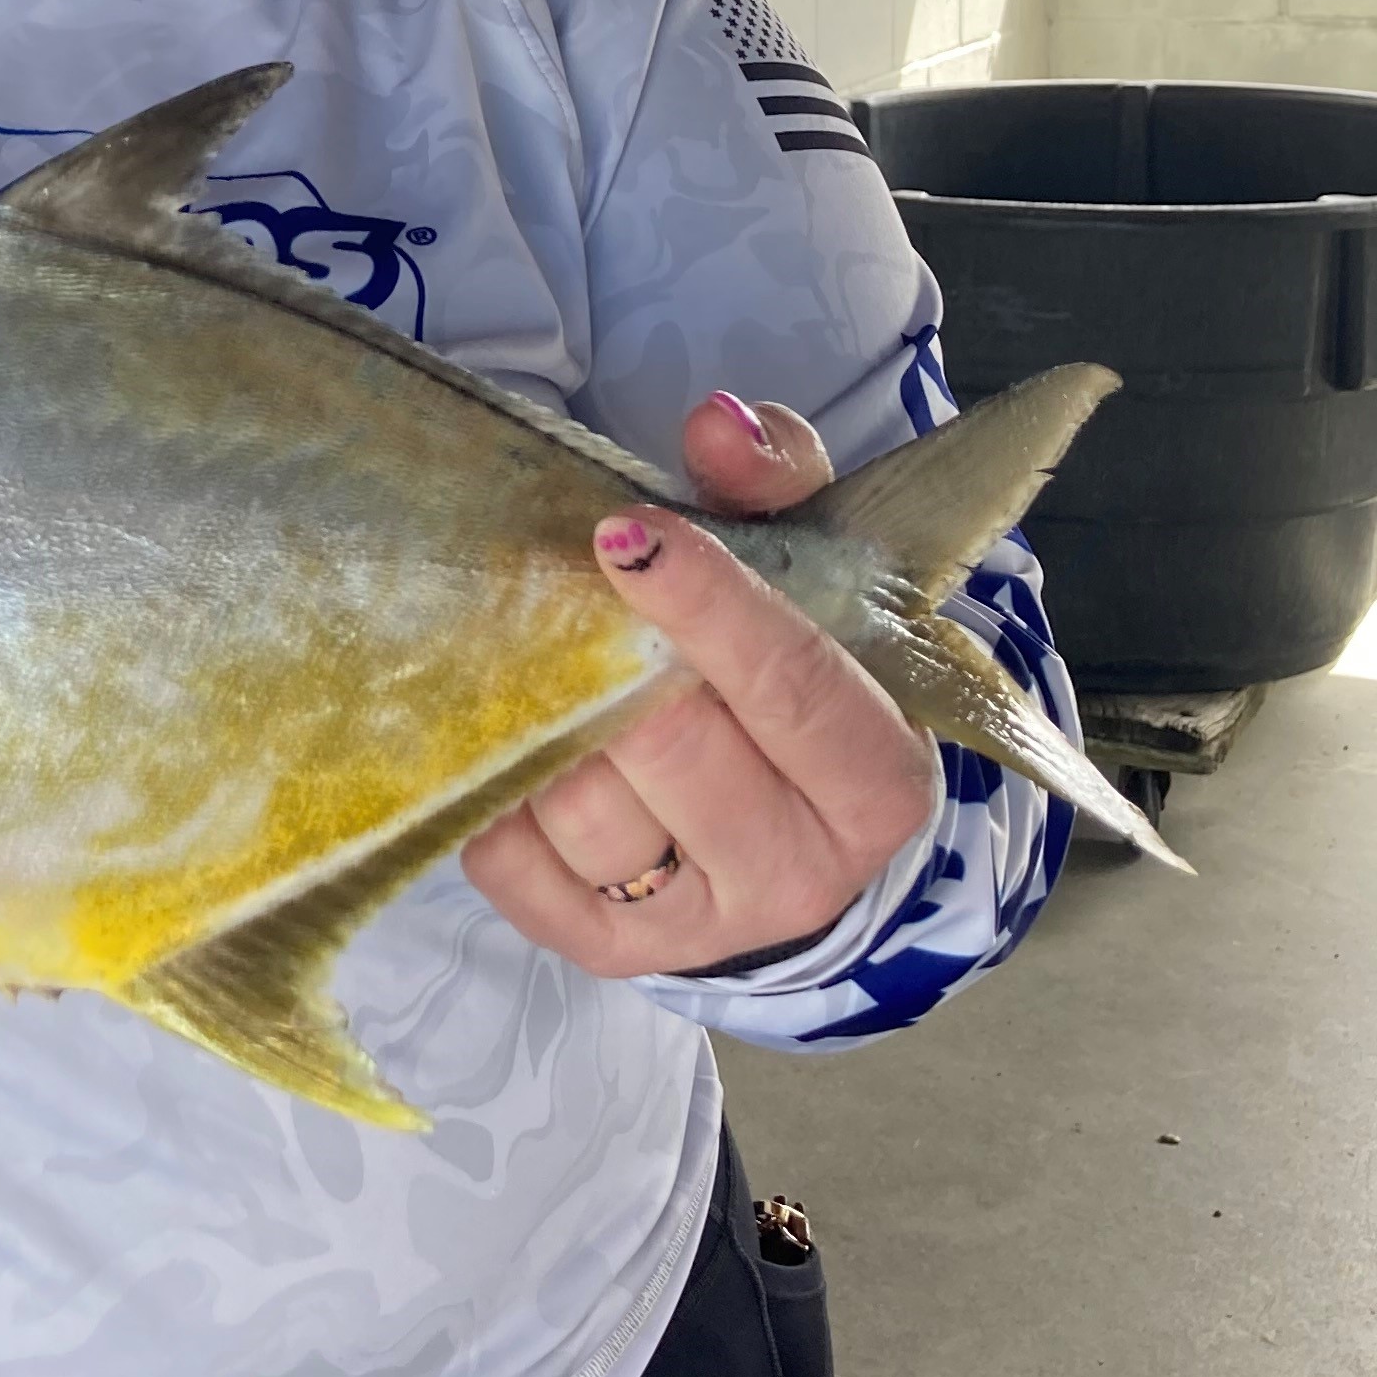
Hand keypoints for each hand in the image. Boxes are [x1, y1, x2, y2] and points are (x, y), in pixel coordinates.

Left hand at [462, 390, 938, 981]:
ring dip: (546, 717)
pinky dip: (497, 789)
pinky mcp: (607, 953)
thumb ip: (775, 483)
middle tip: (560, 587)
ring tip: (543, 659)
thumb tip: (717, 423)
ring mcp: (700, 927)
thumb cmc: (785, 668)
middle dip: (602, 653)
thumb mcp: (807, 565)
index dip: (707, 604)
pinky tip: (521, 740)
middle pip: (670, 743)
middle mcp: (803, 871)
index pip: (792, 685)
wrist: (773, 818)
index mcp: (878, 779)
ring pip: (584, 804)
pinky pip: (511, 860)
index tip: (623, 532)